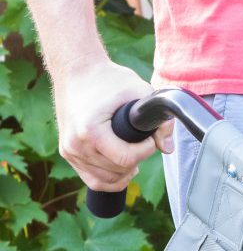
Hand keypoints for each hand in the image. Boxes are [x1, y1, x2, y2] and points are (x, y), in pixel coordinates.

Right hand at [54, 58, 172, 194]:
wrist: (76, 70)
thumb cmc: (108, 78)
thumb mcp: (140, 91)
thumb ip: (161, 120)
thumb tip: (167, 148)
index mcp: (90, 130)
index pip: (127, 159)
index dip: (146, 151)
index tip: (149, 138)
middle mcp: (75, 144)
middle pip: (118, 170)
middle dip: (136, 159)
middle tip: (140, 143)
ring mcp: (69, 150)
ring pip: (107, 180)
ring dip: (124, 171)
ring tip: (133, 154)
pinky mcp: (67, 152)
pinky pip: (94, 180)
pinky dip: (111, 178)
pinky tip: (122, 167)